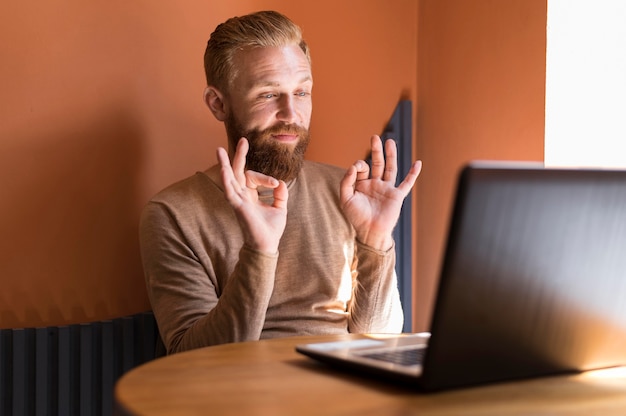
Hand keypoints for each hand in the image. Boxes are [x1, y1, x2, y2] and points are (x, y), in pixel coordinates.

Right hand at [217, 138, 287, 253]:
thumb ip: (280, 194)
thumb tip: (281, 181)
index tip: (276, 184)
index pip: (254, 177)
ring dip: (225, 164)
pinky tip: (223, 169)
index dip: (266, 178)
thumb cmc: (270, 229)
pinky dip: (226, 180)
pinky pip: (230, 192)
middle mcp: (242, 196)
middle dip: (239, 156)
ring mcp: (238, 200)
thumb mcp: (280, 208)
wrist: (266, 246)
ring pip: (230, 179)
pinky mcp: (238, 207)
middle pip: (237, 172)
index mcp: (250, 195)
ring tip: (219, 150)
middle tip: (243, 140)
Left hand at [340, 135, 421, 250]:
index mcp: (362, 185)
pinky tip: (418, 163)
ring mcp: (387, 189)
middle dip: (376, 150)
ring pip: (390, 168)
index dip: (358, 165)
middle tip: (374, 137)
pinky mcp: (397, 195)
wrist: (370, 232)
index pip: (361, 168)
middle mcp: (375, 185)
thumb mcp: (345, 198)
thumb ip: (347, 181)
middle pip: (377, 163)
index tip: (356, 169)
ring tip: (390, 141)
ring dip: (390, 155)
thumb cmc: (357, 217)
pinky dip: (413, 173)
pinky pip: (407, 183)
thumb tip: (354, 165)